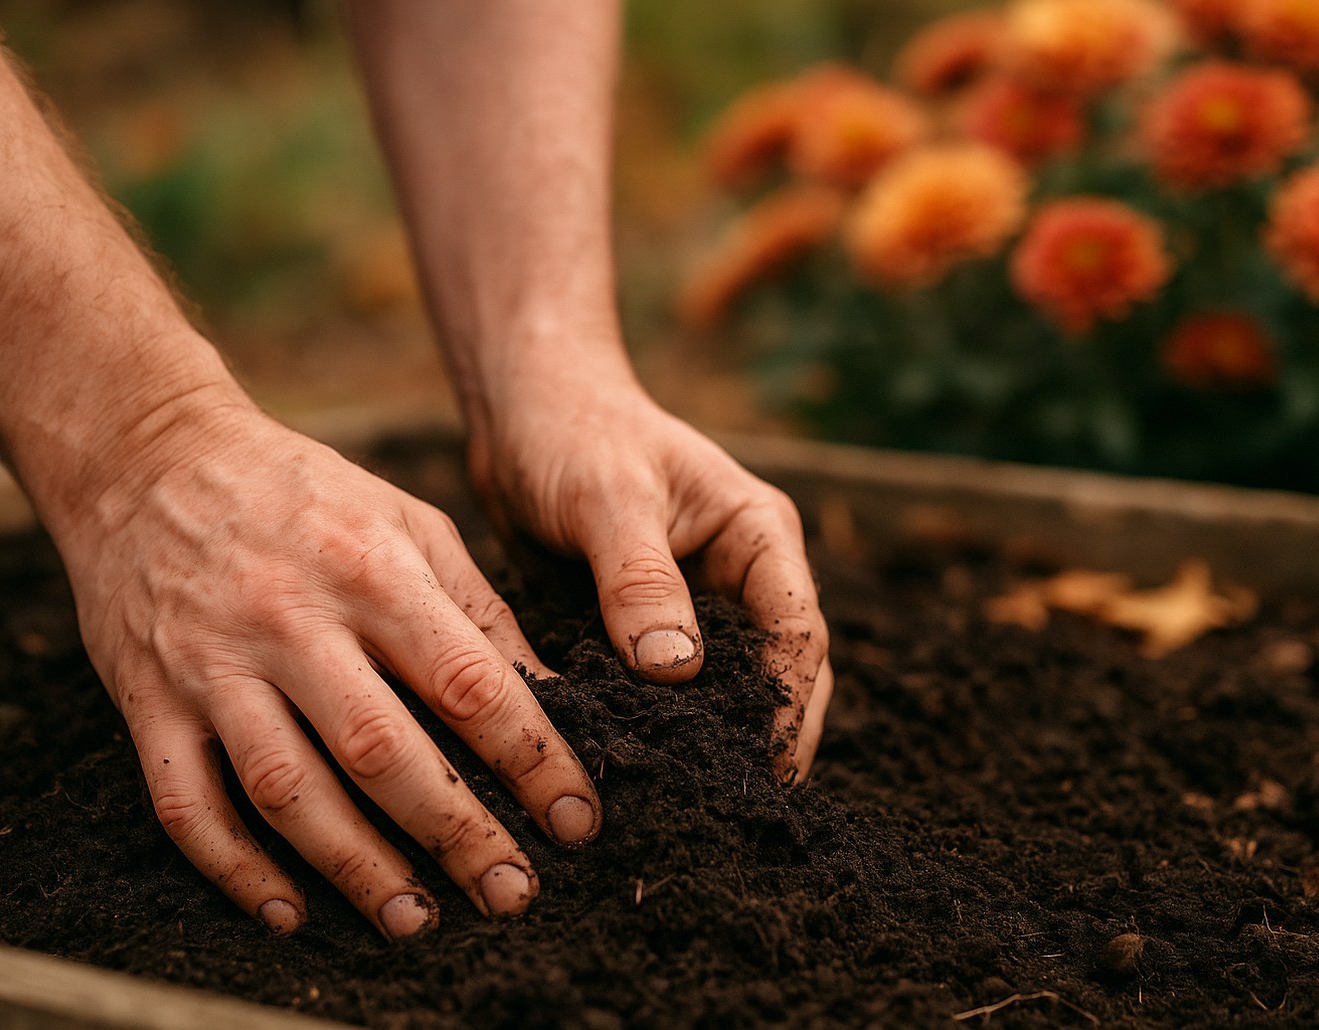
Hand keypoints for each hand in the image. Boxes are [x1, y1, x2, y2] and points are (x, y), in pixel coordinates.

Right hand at [48, 395, 600, 938]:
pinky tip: (288, 913)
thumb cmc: (302, 492)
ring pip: (286, 789)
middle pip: (382, 750)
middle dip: (457, 833)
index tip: (575, 820)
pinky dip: (234, 869)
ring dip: (354, 868)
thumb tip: (549, 697)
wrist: (150, 455)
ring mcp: (213, 665)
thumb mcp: (407, 519)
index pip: (469, 682)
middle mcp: (293, 621)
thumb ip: (476, 608)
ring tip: (414, 920)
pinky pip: (186, 802)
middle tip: (512, 894)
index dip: (532, 759)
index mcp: (373, 570)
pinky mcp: (148, 699)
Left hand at [466, 377, 833, 778]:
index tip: (764, 769)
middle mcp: (739, 577)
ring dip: (712, 741)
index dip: (788, 705)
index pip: (798, 633)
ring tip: (691, 808)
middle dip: (765, 740)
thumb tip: (676, 672)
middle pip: (777, 675)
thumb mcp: (608, 499)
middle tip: (733, 811)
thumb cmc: (573, 433)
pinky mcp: (643, 628)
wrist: (520, 415)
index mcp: (758, 536)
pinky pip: (664, 691)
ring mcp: (694, 606)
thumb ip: (641, 581)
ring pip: (723, 691)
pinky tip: (639, 772)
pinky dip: (659, 728)